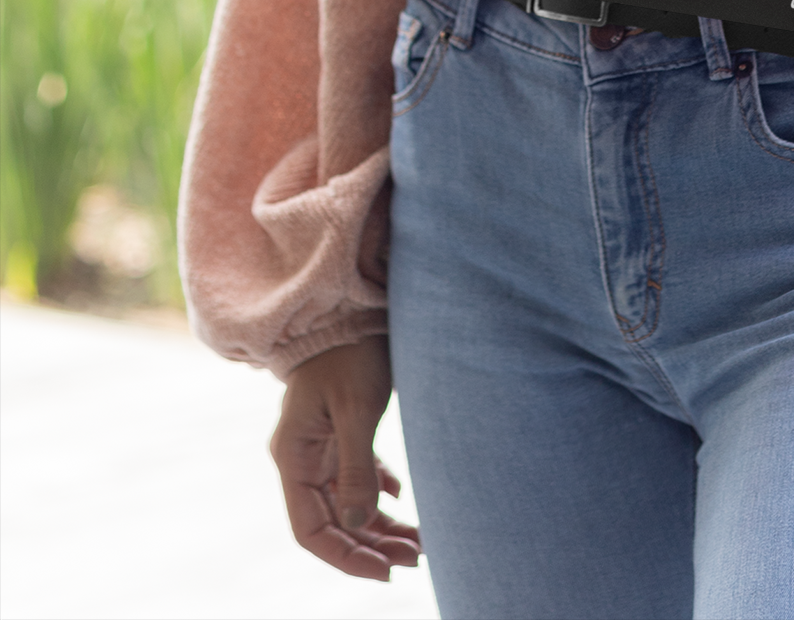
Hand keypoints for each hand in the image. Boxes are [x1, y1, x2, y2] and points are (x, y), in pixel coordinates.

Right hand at [270, 337, 420, 578]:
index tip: (384, 572)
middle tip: (415, 559)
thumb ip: (356, 466)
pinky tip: (401, 501)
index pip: (311, 530)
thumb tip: (360, 523)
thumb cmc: (350, 350)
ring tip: (418, 544)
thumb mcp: (357, 407)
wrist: (348, 304)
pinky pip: (355, 477)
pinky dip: (378, 495)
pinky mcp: (340, 431)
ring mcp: (320, 445)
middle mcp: (302, 457)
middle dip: (371, 547)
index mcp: (294, 457)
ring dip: (379, 527)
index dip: (345, 558)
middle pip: (332, 522)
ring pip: (347, 504)